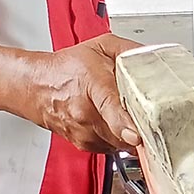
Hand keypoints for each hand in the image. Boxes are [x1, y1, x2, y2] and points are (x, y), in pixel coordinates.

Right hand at [26, 34, 142, 152]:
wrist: (37, 87)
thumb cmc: (68, 67)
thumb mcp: (101, 47)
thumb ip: (131, 52)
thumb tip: (156, 59)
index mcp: (92, 85)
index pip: (110, 107)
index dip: (124, 123)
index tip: (135, 134)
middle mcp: (86, 114)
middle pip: (122, 132)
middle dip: (142, 128)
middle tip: (152, 117)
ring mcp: (84, 133)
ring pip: (121, 143)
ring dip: (132, 133)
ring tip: (128, 113)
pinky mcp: (86, 145)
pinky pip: (114, 147)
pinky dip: (120, 137)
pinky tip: (115, 121)